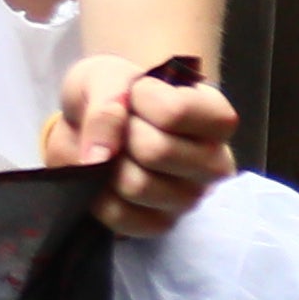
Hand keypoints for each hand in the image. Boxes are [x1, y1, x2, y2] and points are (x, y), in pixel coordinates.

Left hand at [45, 54, 237, 238]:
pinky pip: (120, 216)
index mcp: (214, 116)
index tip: (135, 92)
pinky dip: (98, 196)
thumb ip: (105, 103)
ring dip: (109, 165)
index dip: (141, 97)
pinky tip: (103, 178)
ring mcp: (190, 197)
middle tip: (122, 126)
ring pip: (137, 186)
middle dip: (122, 134)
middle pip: (156, 152)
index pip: (176, 112)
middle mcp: (214, 161)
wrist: (84, 126)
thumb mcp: (103, 76)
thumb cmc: (110, 94)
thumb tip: (99, 157)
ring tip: (115, 151)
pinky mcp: (162, 223)